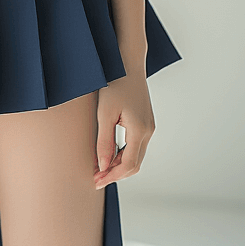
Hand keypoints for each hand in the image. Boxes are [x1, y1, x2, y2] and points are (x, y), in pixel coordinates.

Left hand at [94, 68, 154, 189]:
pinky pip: (136, 146)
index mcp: (140, 130)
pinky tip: (108, 155)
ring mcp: (149, 127)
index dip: (111, 176)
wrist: (128, 64)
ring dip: (119, 166)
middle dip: (115, 174)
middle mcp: (148, 131)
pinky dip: (123, 155)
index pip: (128, 164)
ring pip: (136, 156)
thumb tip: (103, 165)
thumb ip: (104, 141)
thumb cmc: (114, 85)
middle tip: (95, 179)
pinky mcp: (145, 122)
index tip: (95, 181)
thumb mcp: (105, 113)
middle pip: (134, 165)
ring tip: (99, 169)